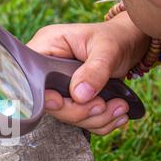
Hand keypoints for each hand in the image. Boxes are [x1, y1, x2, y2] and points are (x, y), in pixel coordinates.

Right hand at [27, 12, 149, 134]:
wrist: (130, 44)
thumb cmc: (116, 37)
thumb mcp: (108, 49)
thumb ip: (94, 70)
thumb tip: (80, 95)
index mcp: (46, 47)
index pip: (31, 77)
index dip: (44, 95)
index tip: (61, 101)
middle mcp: (47, 69)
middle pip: (48, 103)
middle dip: (78, 111)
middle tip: (103, 105)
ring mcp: (57, 87)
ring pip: (65, 115)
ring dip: (94, 118)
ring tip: (120, 107)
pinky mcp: (70, 100)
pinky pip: (79, 120)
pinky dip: (100, 122)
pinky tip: (117, 114)